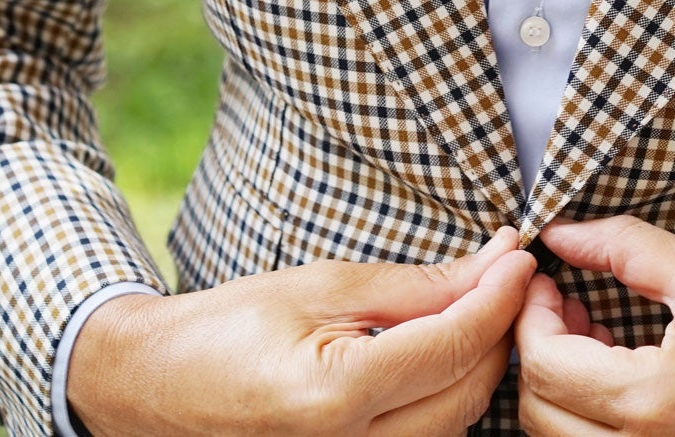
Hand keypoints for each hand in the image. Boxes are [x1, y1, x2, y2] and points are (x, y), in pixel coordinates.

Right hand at [68, 224, 537, 435]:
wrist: (154, 388)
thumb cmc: (227, 330)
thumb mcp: (321, 287)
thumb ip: (416, 287)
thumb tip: (494, 263)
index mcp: (335, 396)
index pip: (456, 343)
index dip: (500, 294)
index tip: (520, 255)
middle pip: (470, 390)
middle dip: (498, 328)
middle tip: (505, 275)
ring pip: (457, 421)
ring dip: (477, 364)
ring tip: (475, 308)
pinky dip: (446, 396)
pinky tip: (442, 354)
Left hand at [513, 215, 674, 434]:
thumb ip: (625, 248)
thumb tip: (561, 234)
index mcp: (651, 399)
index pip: (544, 363)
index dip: (530, 313)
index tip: (546, 278)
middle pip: (537, 407)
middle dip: (537, 346)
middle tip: (565, 300)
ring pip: (556, 434)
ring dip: (557, 380)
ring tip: (592, 328)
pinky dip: (583, 408)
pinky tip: (615, 365)